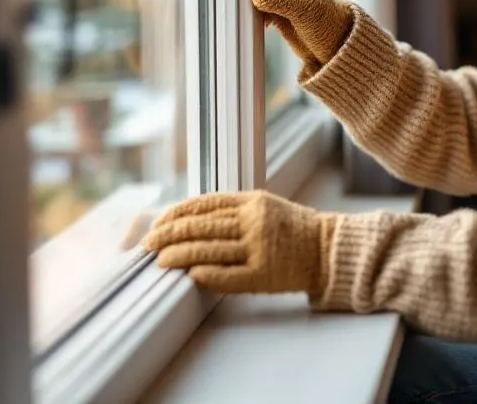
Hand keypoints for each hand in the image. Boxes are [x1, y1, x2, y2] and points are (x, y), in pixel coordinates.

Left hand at [142, 189, 337, 294]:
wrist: (327, 249)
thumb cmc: (293, 229)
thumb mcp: (265, 206)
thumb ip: (233, 209)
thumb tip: (188, 218)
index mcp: (251, 201)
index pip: (203, 204)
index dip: (175, 213)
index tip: (157, 223)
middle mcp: (254, 221)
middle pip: (200, 226)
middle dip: (169, 234)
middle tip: (148, 244)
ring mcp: (259, 248)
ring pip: (208, 249)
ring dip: (179, 254)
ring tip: (160, 261)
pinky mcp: (264, 274)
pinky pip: (228, 274)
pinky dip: (206, 273)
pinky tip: (190, 274)